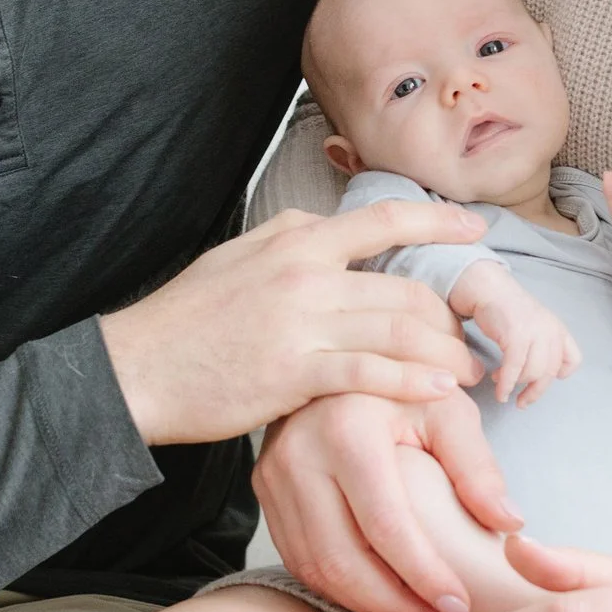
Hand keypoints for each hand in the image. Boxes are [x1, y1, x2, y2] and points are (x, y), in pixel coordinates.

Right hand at [99, 203, 484, 444]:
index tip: (474, 229)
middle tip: (474, 338)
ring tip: (470, 374)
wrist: (136, 367)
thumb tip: (326, 228)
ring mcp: (300, 322)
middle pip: (404, 286)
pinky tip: (439, 392)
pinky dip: (412, 382)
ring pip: (397, 328)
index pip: (383, 219)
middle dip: (451, 316)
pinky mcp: (293, 372)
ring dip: (444, 353)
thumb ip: (290, 241)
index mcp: (295, 239)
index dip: (438, 222)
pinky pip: (369, 373)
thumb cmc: (185, 318)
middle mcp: (304, 272)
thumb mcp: (238, 256)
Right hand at [254, 390, 523, 611]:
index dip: (424, 576)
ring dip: (366, 604)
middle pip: (342, 560)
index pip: (385, 527)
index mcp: (346, 429)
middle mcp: (298, 454)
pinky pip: (297, 557)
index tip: (459, 604)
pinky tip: (378, 593)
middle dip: (394, 605)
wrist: (341, 362)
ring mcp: (273, 474)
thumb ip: (478, 467)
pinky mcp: (264, 489)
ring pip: (314, 567)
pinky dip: (338, 586)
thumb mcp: (447, 410)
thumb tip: (509, 524)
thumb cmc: (403, 386)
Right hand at [448, 261, 581, 406]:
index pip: (573, 359)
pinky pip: (514, 370)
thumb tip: (541, 374)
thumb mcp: (535, 325)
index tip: (545, 381)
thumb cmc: (508, 310)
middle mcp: (551, 331)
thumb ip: (543, 345)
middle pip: (549, 373)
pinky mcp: (516, 336)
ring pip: (532, 373)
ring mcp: (535, 333)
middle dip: (534, 392)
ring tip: (502, 384)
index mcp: (558, 329)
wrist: (489, 290)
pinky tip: (499, 390)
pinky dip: (506, 385)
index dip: (561, 374)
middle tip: (522, 402)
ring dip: (516, 385)